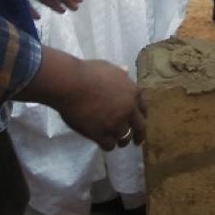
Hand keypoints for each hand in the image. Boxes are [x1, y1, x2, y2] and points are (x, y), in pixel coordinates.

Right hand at [19, 50, 144, 149]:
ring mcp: (115, 123)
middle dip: (139, 135)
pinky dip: (108, 146)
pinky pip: (109, 145)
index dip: (142, 117)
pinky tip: (104, 144)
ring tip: (118, 143)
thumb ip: (120, 74)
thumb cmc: (88, 72)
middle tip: (137, 142)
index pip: (144, 109)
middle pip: (139, 127)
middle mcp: (128, 110)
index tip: (139, 123)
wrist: (71, 84)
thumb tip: (126, 71)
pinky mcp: (100, 134)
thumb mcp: (109, 68)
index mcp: (133, 93)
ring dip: (122, 141)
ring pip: (124, 138)